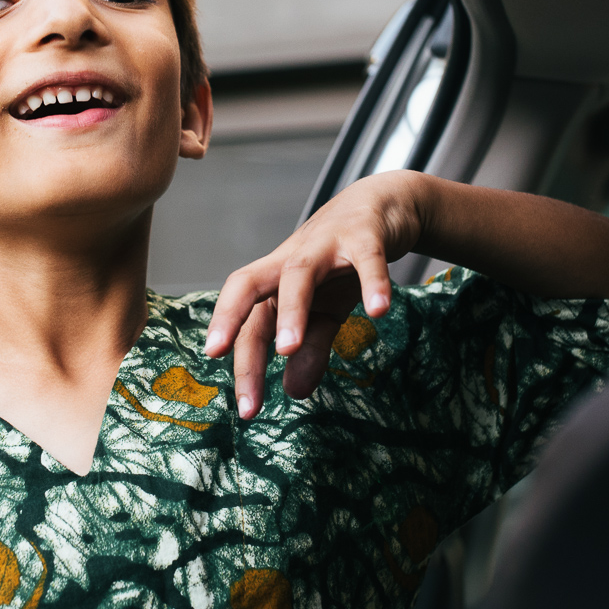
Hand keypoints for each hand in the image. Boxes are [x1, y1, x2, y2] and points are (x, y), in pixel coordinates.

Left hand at [204, 172, 429, 416]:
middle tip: (225, 364)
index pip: (249, 319)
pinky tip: (379, 310)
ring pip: (298, 272)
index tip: (240, 404)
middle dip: (234, 322)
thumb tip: (294, 392)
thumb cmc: (343, 261)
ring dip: (291, 308)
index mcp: (276, 280)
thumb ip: (311, 346)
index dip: (239, 356)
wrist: (383, 204)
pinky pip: (367, 258)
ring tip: (288, 348)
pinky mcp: (365, 233)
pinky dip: (373, 281)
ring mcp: (326, 243)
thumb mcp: (328, 308)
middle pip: (251, 285)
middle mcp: (291, 259)